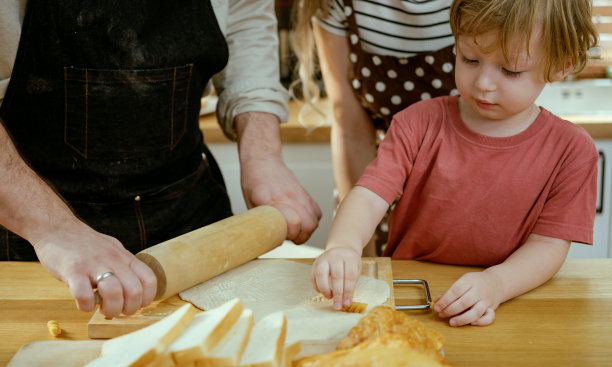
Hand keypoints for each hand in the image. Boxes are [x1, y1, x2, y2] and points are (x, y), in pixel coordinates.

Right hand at [32, 221, 156, 317]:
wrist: (56, 228)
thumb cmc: (85, 244)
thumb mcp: (112, 250)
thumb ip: (123, 268)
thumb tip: (135, 291)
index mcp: (124, 257)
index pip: (149, 279)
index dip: (146, 298)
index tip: (137, 305)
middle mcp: (113, 260)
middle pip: (134, 291)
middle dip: (129, 309)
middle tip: (117, 310)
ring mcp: (93, 265)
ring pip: (114, 293)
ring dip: (110, 309)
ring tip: (101, 309)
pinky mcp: (72, 271)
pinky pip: (84, 295)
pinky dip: (86, 306)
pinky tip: (84, 303)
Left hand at [241, 155, 321, 243]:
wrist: (263, 160)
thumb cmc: (254, 181)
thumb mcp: (250, 203)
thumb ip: (260, 220)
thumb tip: (265, 239)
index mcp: (272, 200)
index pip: (293, 222)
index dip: (290, 235)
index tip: (282, 236)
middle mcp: (289, 198)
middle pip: (309, 224)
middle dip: (301, 237)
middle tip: (289, 237)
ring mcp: (299, 195)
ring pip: (314, 220)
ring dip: (307, 230)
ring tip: (295, 230)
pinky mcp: (305, 194)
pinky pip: (316, 212)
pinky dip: (312, 220)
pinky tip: (301, 221)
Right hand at [311, 247, 361, 308]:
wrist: (342, 249)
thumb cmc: (350, 263)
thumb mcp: (356, 270)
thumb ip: (351, 284)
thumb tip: (345, 302)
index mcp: (349, 257)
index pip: (349, 276)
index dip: (348, 291)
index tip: (347, 303)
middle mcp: (336, 256)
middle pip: (336, 276)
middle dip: (337, 293)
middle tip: (338, 305)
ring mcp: (324, 258)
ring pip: (321, 274)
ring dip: (324, 289)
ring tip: (329, 297)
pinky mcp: (315, 262)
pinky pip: (313, 276)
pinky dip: (317, 286)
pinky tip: (323, 292)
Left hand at [433, 271, 501, 326]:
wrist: (496, 282)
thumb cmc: (476, 282)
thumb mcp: (463, 281)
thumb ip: (451, 291)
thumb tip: (437, 300)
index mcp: (469, 281)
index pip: (455, 291)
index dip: (445, 300)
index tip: (437, 307)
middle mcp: (479, 290)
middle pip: (464, 302)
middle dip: (450, 310)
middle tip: (441, 314)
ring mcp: (486, 300)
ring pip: (476, 311)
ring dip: (462, 319)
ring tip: (452, 322)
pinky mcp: (492, 308)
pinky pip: (489, 317)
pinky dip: (481, 321)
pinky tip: (472, 323)